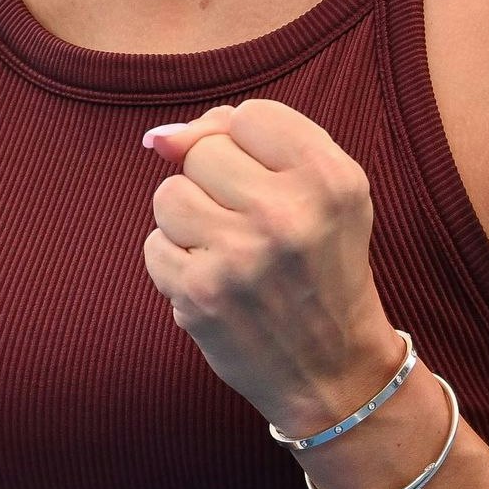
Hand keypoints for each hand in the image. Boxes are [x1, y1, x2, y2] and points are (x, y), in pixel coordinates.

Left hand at [141, 99, 404, 438]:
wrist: (334, 373)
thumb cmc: (321, 269)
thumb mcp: (323, 193)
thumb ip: (253, 143)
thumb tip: (158, 137)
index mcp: (330, 179)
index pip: (248, 115)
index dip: (248, 148)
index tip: (270, 185)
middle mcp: (287, 214)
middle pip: (203, 151)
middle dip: (217, 184)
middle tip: (253, 228)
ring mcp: (241, 257)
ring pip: (169, 194)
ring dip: (189, 222)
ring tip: (229, 252)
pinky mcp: (201, 296)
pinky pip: (154, 246)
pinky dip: (177, 266)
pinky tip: (216, 285)